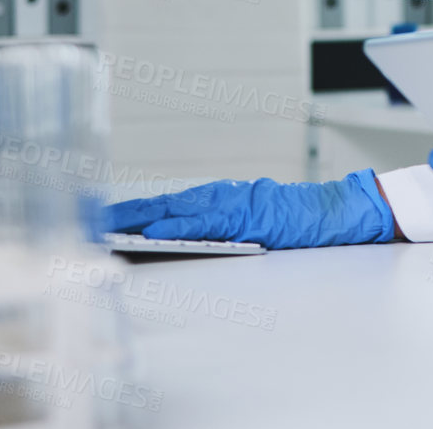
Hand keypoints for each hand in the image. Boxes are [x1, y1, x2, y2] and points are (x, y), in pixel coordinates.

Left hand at [104, 171, 393, 248]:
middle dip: (126, 212)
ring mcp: (237, 204)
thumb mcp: (255, 221)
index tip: (103, 216)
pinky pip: (208, 224)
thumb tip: (182, 238)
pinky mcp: (250, 217)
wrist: (341, 211)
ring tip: (109, 226)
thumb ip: (223, 225)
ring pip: (179, 209)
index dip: (136, 209)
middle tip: (90, 218)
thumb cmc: (302, 220)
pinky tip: (155, 235)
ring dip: (141, 217)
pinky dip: (179, 228)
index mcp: (224, 198)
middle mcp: (225, 195)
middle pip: (165, 203)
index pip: (170, 204)